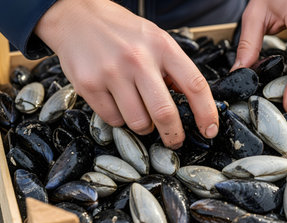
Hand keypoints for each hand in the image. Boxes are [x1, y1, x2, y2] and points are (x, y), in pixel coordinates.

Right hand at [35, 0, 218, 148]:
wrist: (77, 17)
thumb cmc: (123, 31)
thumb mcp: (156, 39)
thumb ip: (173, 68)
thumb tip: (191, 103)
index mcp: (162, 46)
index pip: (195, 85)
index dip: (206, 112)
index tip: (209, 130)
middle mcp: (138, 59)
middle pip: (165, 113)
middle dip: (174, 135)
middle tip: (174, 140)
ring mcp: (112, 73)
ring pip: (138, 122)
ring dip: (144, 126)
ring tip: (140, 112)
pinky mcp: (89, 85)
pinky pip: (113, 120)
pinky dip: (120, 119)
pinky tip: (118, 103)